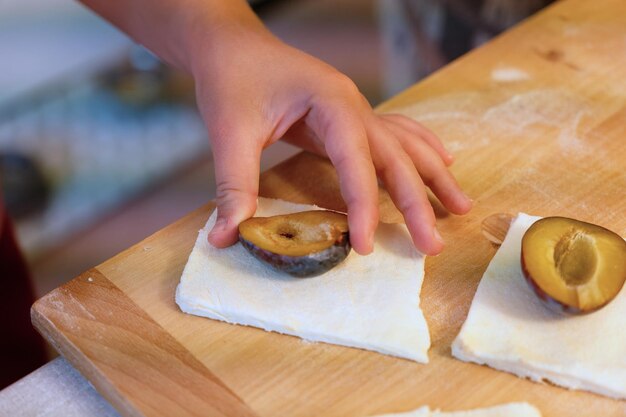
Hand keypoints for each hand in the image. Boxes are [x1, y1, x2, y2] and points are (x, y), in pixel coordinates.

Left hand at [192, 27, 471, 255]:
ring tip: (461, 208)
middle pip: (397, 156)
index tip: (364, 246)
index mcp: (331, 102)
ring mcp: (356, 108)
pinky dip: (421, 151)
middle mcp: (354, 104)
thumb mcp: (229, 132)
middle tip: (434, 246)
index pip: (357, 161)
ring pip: (406, 144)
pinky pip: (396, 134)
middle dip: (418, 202)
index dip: (363, 206)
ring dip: (433, 177)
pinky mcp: (349, 116)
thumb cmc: (232, 79)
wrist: (232, 44)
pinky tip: (443, 161)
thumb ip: (234, 184)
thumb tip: (227, 237)